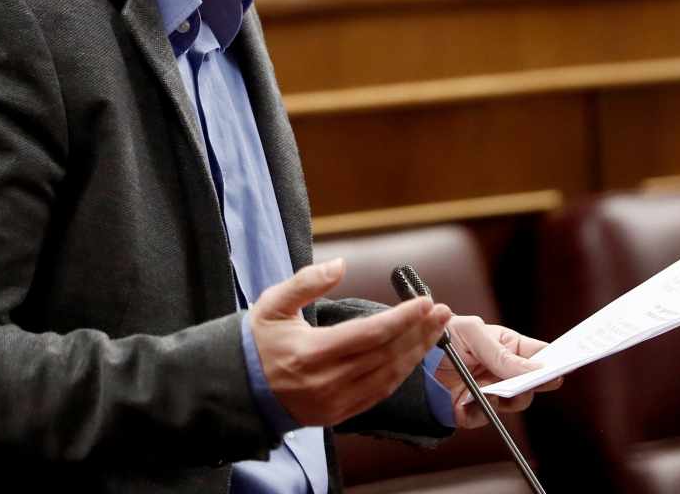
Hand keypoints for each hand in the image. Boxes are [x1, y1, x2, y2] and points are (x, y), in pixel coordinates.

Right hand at [252, 258, 452, 426]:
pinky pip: (378, 394)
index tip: (424, 302)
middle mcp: (326, 381)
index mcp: (311, 353)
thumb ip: (306, 281)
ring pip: (388, 377)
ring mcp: (334, 402)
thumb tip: (340, 265)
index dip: (402, 319)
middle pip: (385, 356)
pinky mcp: (338, 415)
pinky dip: (400, 374)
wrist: (238, 390)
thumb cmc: (257, 342)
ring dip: (416, 353)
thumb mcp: (273, 304)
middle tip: (442, 311)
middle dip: (418, 332)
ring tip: (436, 330)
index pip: (369, 335)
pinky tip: (414, 355)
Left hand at [435, 316, 561, 427]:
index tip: (562, 369)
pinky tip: (465, 403)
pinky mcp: (471, 410)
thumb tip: (536, 370)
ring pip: (513, 403)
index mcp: (508, 346)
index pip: (540, 355)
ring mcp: (489, 391)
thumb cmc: (442, 334)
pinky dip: (476, 412)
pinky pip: (484, 418)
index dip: (554, 362)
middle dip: (531, 385)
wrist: (406, 355)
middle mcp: (502, 370)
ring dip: (505, 399)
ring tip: (491, 392)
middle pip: (532, 383)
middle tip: (527, 383)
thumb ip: (501, 352)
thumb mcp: (471, 333)